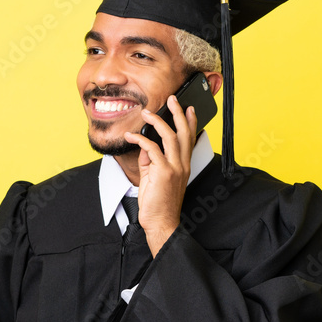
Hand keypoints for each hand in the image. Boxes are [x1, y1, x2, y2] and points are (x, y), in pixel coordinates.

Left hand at [123, 96, 196, 256]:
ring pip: (170, 136)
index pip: (190, 139)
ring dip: (157, 121)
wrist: (160, 222)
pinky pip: (152, 149)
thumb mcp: (154, 177)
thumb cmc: (158, 203)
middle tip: (172, 99)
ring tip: (147, 113)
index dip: (190, 122)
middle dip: (178, 113)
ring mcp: (175, 168)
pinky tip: (131, 137)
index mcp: (183, 165)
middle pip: (183, 132)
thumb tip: (145, 146)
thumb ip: (150, 161)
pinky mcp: (163, 172)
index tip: (188, 108)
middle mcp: (182, 164)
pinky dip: (140, 140)